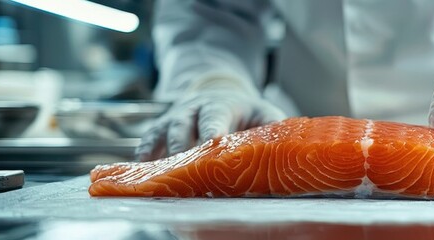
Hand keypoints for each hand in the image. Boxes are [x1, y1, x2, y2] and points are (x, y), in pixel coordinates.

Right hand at [136, 90, 285, 161]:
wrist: (219, 94)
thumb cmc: (246, 112)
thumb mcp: (264, 113)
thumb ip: (273, 128)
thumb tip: (288, 149)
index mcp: (219, 105)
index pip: (213, 118)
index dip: (211, 131)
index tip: (211, 143)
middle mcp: (191, 109)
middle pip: (181, 127)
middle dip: (182, 147)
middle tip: (187, 169)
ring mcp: (172, 119)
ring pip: (161, 134)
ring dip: (162, 154)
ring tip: (164, 176)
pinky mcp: (159, 130)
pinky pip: (147, 141)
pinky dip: (145, 156)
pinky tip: (145, 172)